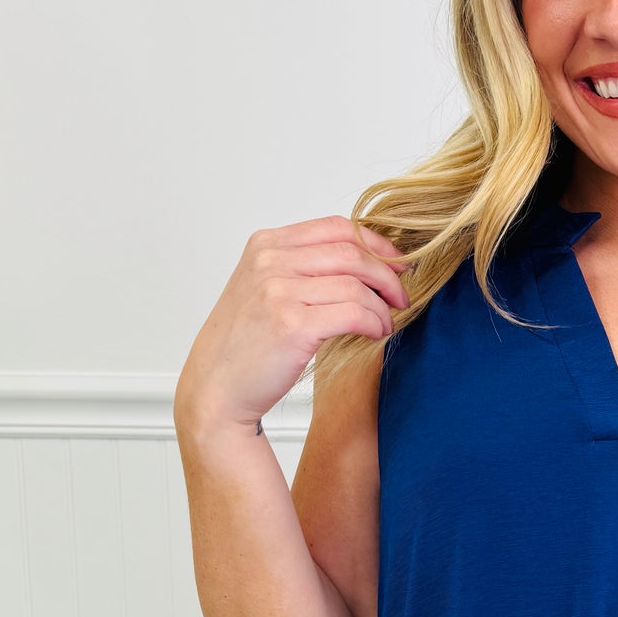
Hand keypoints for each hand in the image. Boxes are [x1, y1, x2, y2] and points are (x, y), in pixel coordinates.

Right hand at [175, 215, 412, 437]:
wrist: (217, 389)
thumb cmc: (245, 344)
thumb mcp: (264, 288)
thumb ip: (302, 267)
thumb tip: (364, 259)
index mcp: (265, 245)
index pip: (336, 227)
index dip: (375, 243)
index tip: (395, 263)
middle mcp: (270, 261)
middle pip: (351, 252)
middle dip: (387, 275)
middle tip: (400, 296)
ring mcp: (278, 291)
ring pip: (356, 285)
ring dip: (381, 306)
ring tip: (385, 323)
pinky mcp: (292, 324)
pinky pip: (354, 314)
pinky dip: (374, 323)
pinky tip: (375, 333)